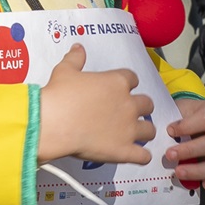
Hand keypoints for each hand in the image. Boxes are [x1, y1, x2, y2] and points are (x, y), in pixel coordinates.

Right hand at [36, 44, 154, 165]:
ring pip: (150, 130)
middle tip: (127, 112)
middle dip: (140, 107)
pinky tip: (135, 154)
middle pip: (148, 104)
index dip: (126, 84)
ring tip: (133, 134)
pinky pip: (144, 156)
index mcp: (117, 82)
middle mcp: (128, 104)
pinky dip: (141, 156)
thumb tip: (79, 48)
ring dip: (144, 131)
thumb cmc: (60, 95)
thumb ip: (76, 58)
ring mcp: (129, 129)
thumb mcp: (65, 70)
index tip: (119, 89)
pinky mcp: (125, 151)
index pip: (133, 78)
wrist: (54, 123)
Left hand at [165, 98, 204, 191]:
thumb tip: (160, 133)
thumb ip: (174, 118)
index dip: (189, 125)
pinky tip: (203, 185)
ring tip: (178, 172)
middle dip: (190, 150)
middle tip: (169, 154)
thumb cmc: (187, 117)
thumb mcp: (181, 110)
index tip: (170, 130)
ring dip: (199, 171)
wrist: (194, 127)